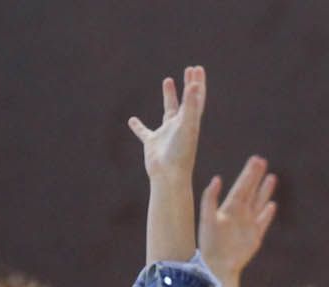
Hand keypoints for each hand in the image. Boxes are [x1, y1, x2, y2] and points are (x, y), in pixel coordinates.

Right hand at [127, 66, 205, 180]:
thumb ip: (191, 105)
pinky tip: (131, 120)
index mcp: (190, 122)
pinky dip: (138, 126)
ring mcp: (166, 134)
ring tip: (167, 80)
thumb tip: (195, 85)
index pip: (196, 98)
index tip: (197, 68)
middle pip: (185, 101)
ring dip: (169, 96)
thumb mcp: (187, 126)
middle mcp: (180, 126)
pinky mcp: (152, 143)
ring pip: (168, 111)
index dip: (197, 83)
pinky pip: (144, 132)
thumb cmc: (181, 153)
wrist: (169, 176)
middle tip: (189, 69)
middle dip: (188, 85)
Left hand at [200, 155, 277, 286]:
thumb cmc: (209, 243)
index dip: (249, 174)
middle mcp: (239, 214)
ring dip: (265, 191)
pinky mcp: (255, 237)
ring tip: (271, 177)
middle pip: (251, 191)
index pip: (241, 186)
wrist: (217, 266)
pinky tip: (272, 205)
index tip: (256, 160)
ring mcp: (248, 225)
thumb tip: (216, 179)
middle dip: (256, 177)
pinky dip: (268, 214)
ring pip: (259, 203)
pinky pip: (263, 222)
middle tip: (262, 161)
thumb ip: (210, 199)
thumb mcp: (207, 219)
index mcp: (229, 208)